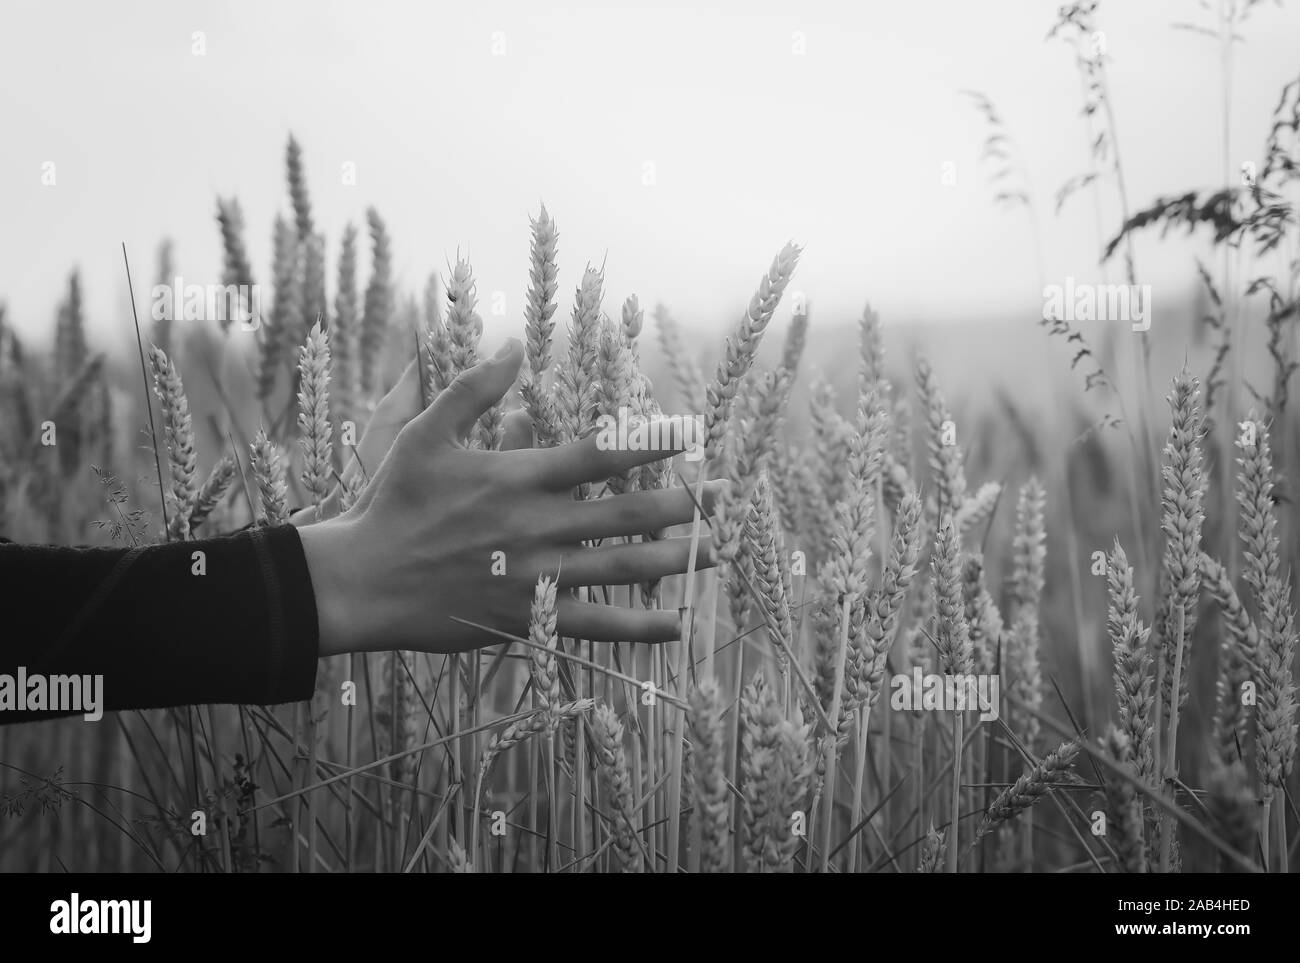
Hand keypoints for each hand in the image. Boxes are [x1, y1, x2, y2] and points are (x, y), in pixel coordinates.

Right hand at [298, 338, 722, 655]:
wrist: (362, 580)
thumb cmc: (393, 502)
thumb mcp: (424, 432)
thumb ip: (472, 388)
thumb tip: (514, 346)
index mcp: (520, 478)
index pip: (601, 454)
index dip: (652, 441)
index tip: (693, 433)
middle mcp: (539, 526)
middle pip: (628, 513)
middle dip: (684, 503)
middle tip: (726, 496)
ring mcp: (537, 576)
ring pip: (623, 568)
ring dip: (678, 560)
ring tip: (721, 554)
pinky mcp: (528, 619)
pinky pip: (595, 625)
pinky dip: (640, 628)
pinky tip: (679, 627)